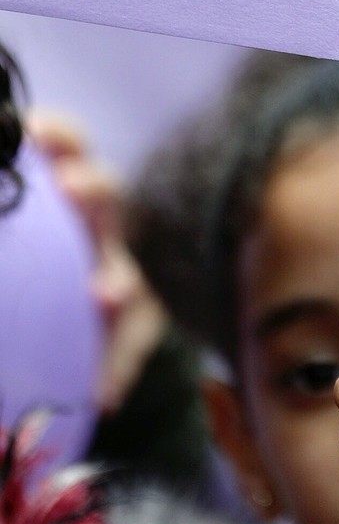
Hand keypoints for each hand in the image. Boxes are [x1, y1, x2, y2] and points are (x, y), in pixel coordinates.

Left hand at [27, 110, 166, 413]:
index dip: (59, 136)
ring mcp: (128, 271)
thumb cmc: (52, 255)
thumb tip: (0, 155)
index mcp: (73, 191)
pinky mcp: (140, 322)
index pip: (72, 148)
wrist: (90, 311)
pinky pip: (135, 343)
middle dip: (92, 188)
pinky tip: (106, 392)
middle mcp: (106, 224)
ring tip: (105, 295)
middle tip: (70, 187)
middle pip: (108, 196)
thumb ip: (17, 209)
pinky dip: (120, 365)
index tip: (33, 131)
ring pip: (130, 270)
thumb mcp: (39, 230)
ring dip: (118, 281)